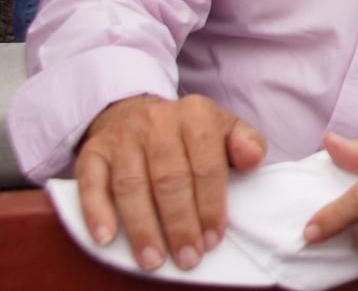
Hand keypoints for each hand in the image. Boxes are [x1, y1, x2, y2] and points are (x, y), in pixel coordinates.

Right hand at [74, 94, 265, 271]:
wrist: (136, 113)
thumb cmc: (189, 133)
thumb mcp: (225, 129)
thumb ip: (247, 143)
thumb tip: (252, 159)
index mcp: (196, 114)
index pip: (207, 165)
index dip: (210, 205)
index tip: (212, 239)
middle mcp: (157, 122)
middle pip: (169, 179)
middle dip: (180, 224)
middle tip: (187, 257)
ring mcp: (121, 138)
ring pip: (131, 186)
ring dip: (143, 228)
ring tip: (153, 259)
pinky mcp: (92, 153)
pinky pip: (91, 184)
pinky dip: (97, 213)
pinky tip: (106, 238)